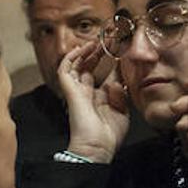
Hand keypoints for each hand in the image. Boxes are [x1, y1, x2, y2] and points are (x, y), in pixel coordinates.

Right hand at [59, 41, 129, 163]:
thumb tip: (117, 79)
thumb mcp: (123, 111)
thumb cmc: (109, 135)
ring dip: (85, 51)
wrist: (97, 148)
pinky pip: (65, 70)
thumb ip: (121, 93)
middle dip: (97, 51)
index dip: (110, 60)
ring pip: (76, 65)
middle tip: (108, 39)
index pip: (103, 73)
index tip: (119, 47)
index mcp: (99, 97)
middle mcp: (87, 92)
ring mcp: (77, 90)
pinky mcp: (69, 91)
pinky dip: (71, 57)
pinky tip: (82, 48)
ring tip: (96, 40)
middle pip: (89, 66)